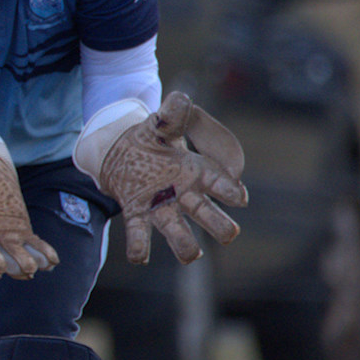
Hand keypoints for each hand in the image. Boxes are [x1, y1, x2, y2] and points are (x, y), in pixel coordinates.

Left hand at [81, 92, 247, 263]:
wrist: (120, 147)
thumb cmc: (152, 135)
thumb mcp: (164, 119)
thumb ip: (175, 112)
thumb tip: (180, 101)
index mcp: (195, 170)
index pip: (218, 182)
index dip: (229, 190)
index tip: (239, 197)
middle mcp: (182, 192)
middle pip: (205, 213)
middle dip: (219, 224)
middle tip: (229, 233)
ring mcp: (159, 205)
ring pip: (177, 230)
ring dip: (185, 244)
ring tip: (192, 255)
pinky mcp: (136, 211)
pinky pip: (139, 233)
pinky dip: (140, 247)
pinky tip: (140, 258)